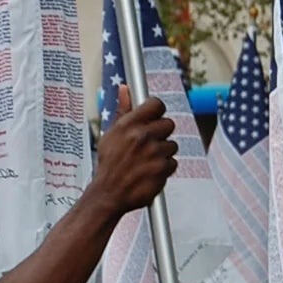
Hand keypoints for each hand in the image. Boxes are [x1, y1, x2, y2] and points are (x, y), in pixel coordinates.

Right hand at [94, 85, 177, 213]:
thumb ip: (122, 111)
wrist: (109, 194)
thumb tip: (125, 88)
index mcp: (128, 125)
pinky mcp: (163, 169)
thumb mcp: (111, 135)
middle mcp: (142, 136)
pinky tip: (150, 172)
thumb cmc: (109, 164)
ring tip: (146, 162)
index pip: (156, 104)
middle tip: (149, 145)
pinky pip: (173, 162)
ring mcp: (154, 153)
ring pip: (172, 145)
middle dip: (161, 134)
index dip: (157, 111)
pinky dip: (164, 168)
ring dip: (162, 153)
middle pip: (169, 124)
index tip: (154, 118)